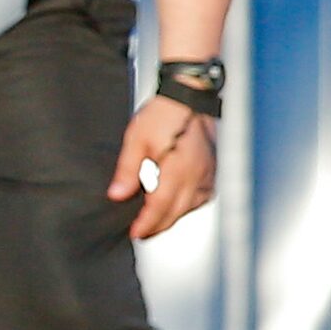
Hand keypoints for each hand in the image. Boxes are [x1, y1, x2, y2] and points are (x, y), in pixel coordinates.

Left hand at [109, 97, 215, 239]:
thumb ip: (128, 171)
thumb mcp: (136, 140)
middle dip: (158, 226)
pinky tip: (177, 204)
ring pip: (192, 206)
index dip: (147, 224)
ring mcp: (209, 173)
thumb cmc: (164, 113)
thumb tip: (118, 194)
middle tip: (142, 233)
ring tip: (155, 222)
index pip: (160, 207)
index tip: (135, 234)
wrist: (188, 95)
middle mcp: (198, 175)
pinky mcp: (213, 168)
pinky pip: (203, 196)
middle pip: (177, 212)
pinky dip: (188, 205)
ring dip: (174, 217)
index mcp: (178, 169)